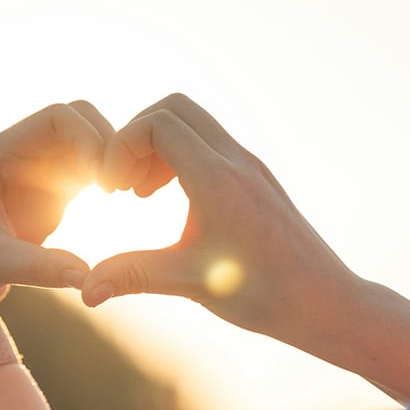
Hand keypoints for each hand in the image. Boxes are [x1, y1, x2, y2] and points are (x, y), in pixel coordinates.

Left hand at [0, 101, 113, 351]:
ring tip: (123, 194)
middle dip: (106, 144)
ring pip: (86, 147)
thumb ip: (37, 268)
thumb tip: (86, 277)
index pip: (57, 117)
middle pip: (78, 123)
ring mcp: (34, 178)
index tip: (103, 176)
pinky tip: (114, 205)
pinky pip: (85, 175)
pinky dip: (104, 181)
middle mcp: (18, 158)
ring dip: (108, 162)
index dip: (88, 137)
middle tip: (119, 185)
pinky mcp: (46, 202)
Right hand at [81, 93, 362, 339]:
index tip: (112, 190)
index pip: (157, 124)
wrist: (326, 302)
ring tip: (140, 194)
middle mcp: (236, 161)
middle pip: (174, 107)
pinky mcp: (257, 178)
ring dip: (158, 145)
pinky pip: (210, 143)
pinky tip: (171, 200)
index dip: (121, 146)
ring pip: (194, 122)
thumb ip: (133, 275)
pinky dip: (181, 157)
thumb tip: (83, 292)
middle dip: (136, 136)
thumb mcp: (191, 283)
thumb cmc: (265, 295)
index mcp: (217, 179)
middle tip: (122, 184)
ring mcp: (250, 166)